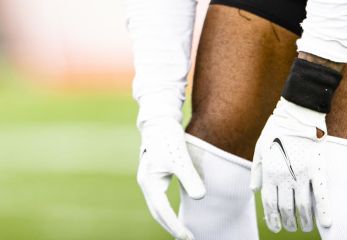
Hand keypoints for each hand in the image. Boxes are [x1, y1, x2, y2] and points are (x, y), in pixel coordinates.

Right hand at [137, 117, 205, 239]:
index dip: (174, 225)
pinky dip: (167, 210)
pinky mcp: (154, 174)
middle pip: (157, 212)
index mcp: (150, 181)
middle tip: (187, 238)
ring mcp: (148, 179)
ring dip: (168, 220)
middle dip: (170, 226)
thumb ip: (190, 178)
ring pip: (156, 206)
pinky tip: (176, 213)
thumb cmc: (168, 137)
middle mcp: (146, 183)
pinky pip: (159, 199)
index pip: (162, 211)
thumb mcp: (180, 158)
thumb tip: (200, 197)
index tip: (186, 237)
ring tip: (182, 230)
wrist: (160, 119)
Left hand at [251, 99, 331, 232]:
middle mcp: (286, 176)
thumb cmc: (277, 128)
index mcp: (270, 172)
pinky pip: (322, 195)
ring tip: (304, 227)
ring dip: (304, 221)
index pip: (270, 203)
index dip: (273, 219)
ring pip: (304, 206)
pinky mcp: (318, 168)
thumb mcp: (260, 147)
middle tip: (291, 228)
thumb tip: (255, 191)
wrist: (299, 111)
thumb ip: (257, 171)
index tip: (276, 227)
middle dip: (289, 222)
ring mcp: (303, 173)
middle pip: (287, 208)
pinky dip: (324, 211)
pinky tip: (326, 224)